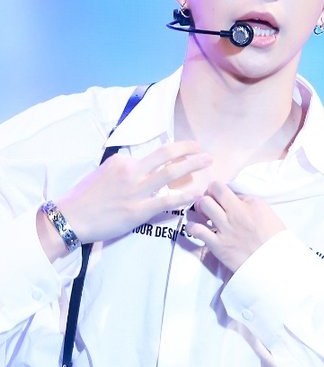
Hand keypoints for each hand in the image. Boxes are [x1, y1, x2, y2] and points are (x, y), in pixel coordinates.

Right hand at [42, 141, 210, 255]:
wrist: (72, 217)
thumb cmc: (84, 198)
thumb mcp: (103, 173)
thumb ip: (123, 169)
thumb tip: (137, 166)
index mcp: (123, 161)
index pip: (153, 153)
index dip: (172, 151)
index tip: (185, 150)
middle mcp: (132, 171)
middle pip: (167, 154)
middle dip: (189, 149)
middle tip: (203, 149)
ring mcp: (137, 190)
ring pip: (172, 173)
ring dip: (193, 165)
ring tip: (208, 162)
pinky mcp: (140, 209)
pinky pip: (169, 200)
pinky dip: (186, 195)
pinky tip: (198, 192)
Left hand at [188, 181, 284, 271]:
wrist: (274, 264)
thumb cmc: (274, 240)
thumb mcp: (267, 213)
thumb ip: (249, 203)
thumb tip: (234, 199)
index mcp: (250, 204)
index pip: (222, 188)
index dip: (215, 190)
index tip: (216, 196)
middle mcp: (236, 213)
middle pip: (211, 193)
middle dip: (207, 197)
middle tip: (209, 204)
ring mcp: (225, 228)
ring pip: (203, 206)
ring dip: (200, 208)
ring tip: (204, 216)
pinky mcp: (217, 245)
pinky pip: (196, 230)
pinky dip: (192, 227)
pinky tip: (196, 229)